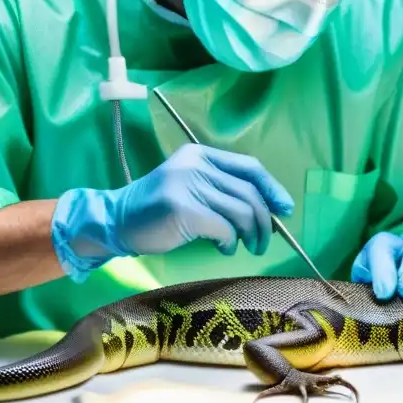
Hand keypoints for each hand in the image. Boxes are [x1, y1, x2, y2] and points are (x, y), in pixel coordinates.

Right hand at [51, 144, 294, 281]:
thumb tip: (266, 209)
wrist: (117, 220)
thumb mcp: (189, 185)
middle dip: (264, 220)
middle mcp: (195, 165)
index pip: (249, 166)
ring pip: (241, 210)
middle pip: (249, 191)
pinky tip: (224, 248)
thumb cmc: (158, 209)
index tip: (285, 208)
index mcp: (200, 154)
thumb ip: (220, 188)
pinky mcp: (183, 209)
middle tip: (264, 241)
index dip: (272, 187)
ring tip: (246, 247)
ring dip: (251, 234)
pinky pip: (224, 227)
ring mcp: (188, 185)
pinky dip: (230, 241)